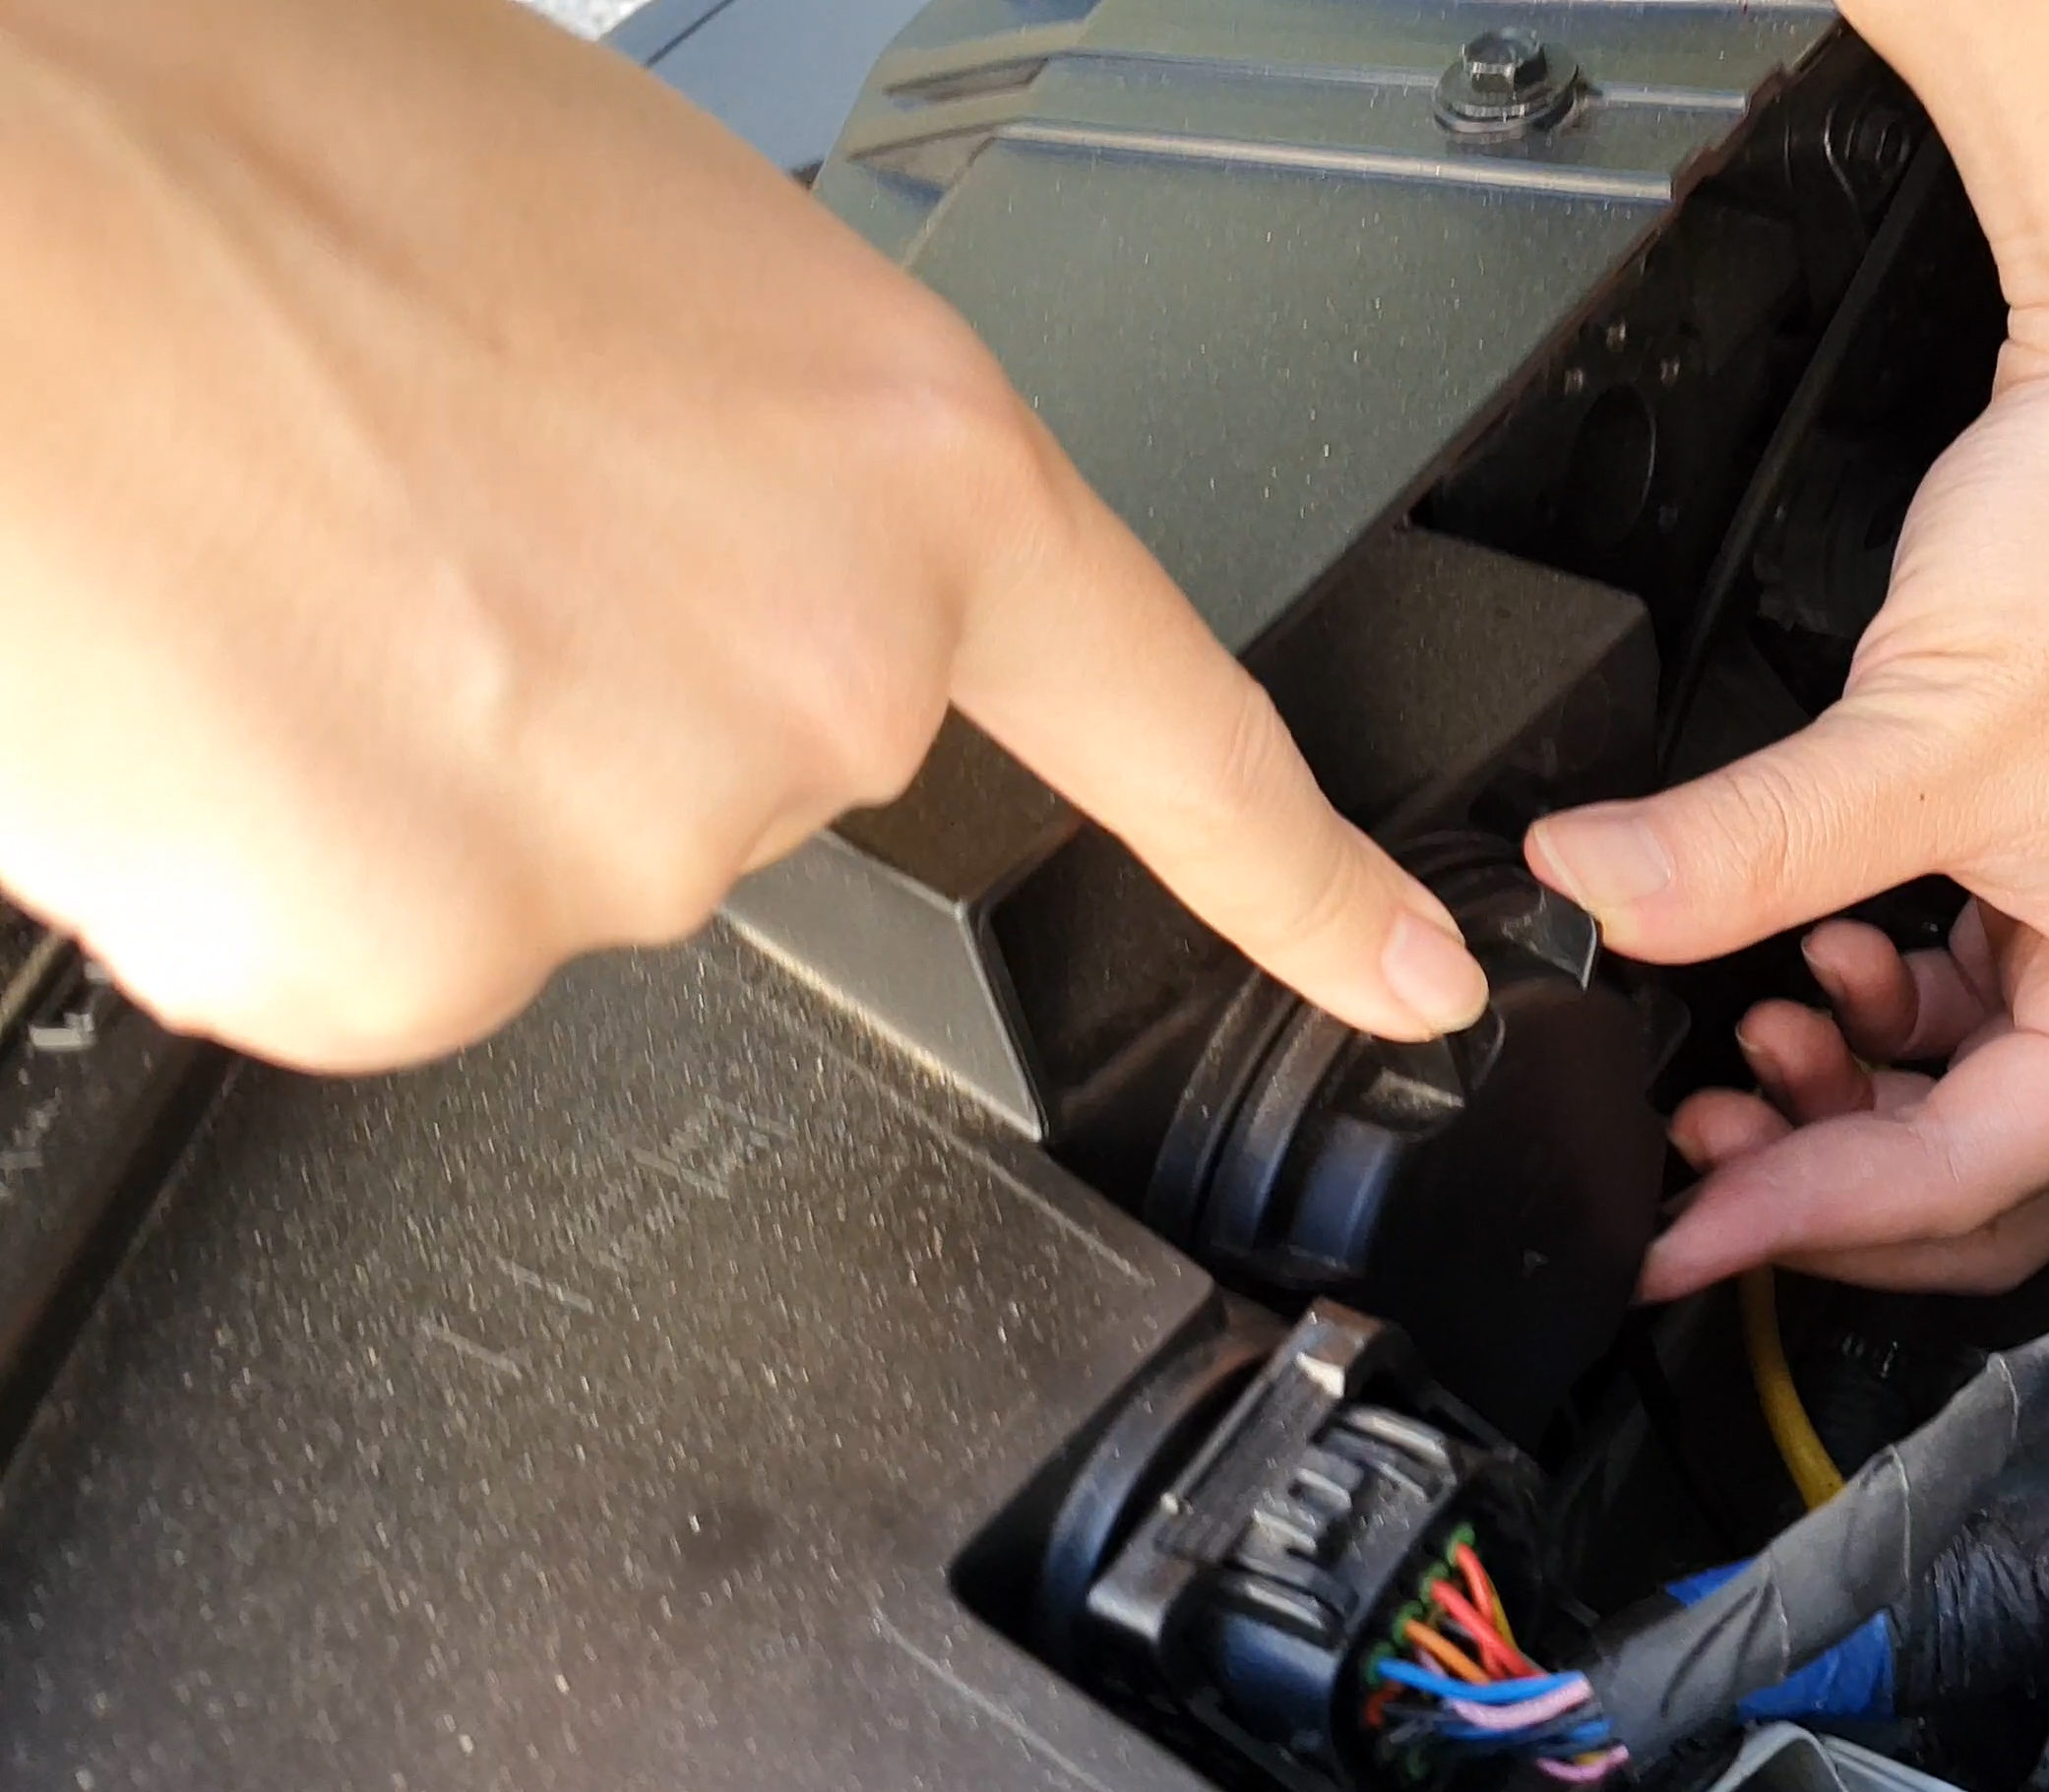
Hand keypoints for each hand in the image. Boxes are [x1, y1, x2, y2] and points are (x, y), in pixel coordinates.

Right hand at [0, 0, 1486, 1070]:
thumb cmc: (234, 130)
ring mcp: (640, 837)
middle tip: (411, 507)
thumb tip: (684, 530)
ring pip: (550, 849)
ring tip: (277, 549)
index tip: (1411, 974)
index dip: (1301, 877)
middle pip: (751, 766)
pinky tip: (207, 684)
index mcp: (903, 465)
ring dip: (424, 748)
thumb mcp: (601, 238)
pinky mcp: (434, 957)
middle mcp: (819, 675)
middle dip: (599, 678)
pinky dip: (285, 848)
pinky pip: (383, 941)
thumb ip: (735, 444)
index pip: (1175, 725)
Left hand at [1523, 0, 2048, 1296]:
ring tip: (1742, 1027)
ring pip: (1974, 1078)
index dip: (1799, 1215)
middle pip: (1984, 1166)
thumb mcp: (1919, 729)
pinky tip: (1812, 940)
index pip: (1964, 1177)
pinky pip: (1981, 980)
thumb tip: (1597, 897)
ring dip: (1850, 1074)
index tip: (1674, 1234)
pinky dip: (1887, 984)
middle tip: (1693, 1147)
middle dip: (1830, 1165)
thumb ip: (1740, 848)